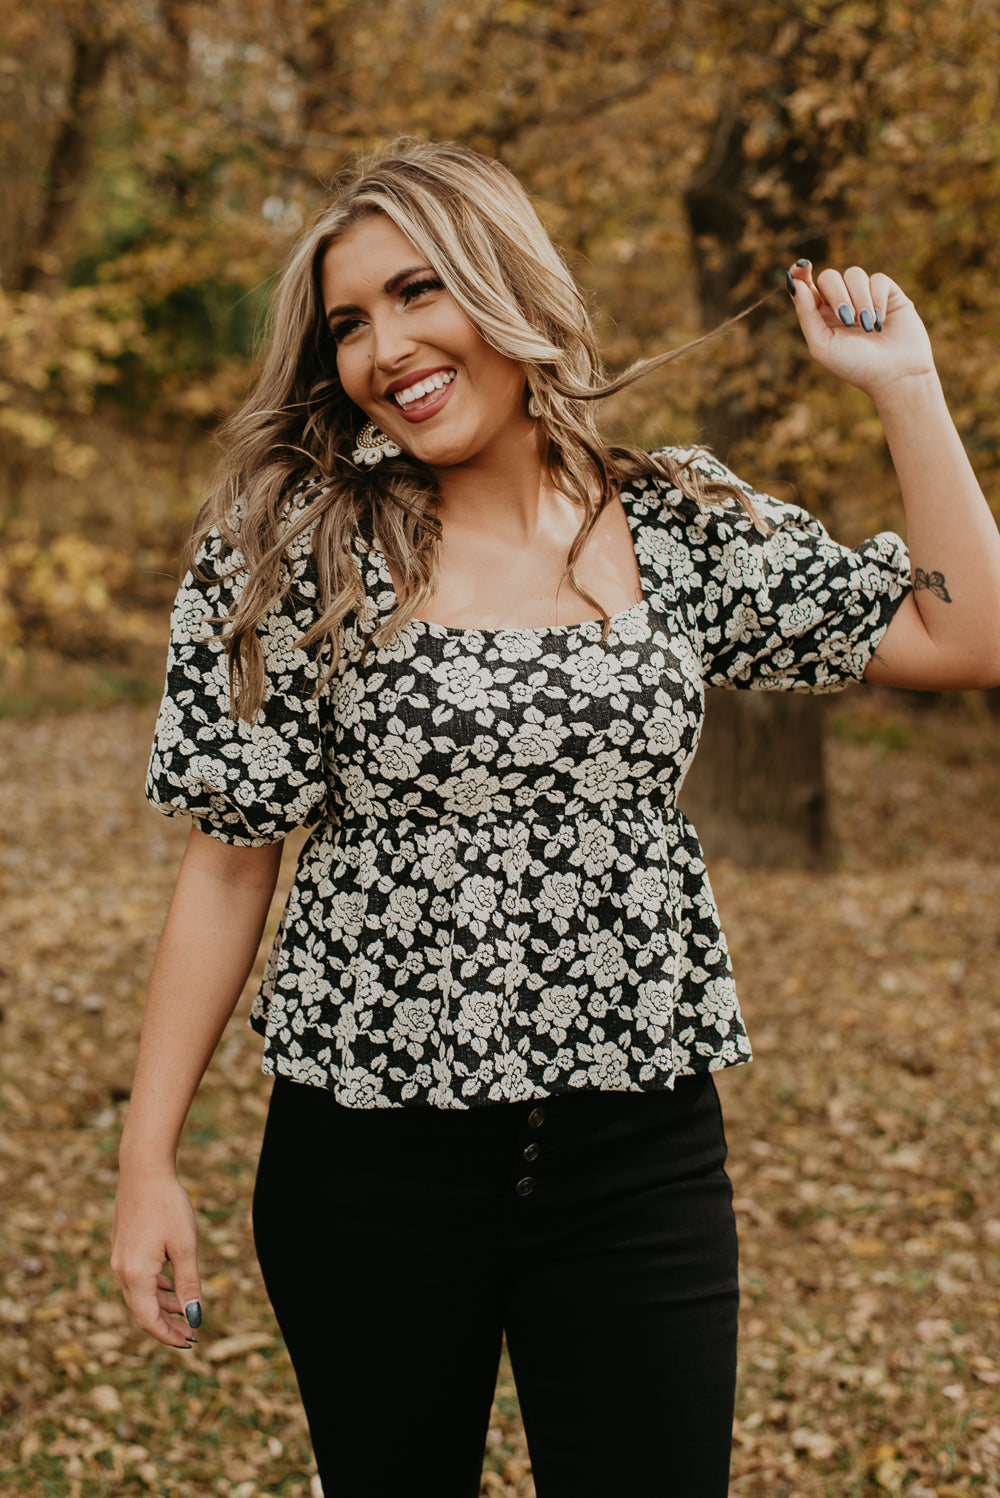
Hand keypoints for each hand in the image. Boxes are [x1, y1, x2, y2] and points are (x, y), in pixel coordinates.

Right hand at [111, 1168, 202, 1348]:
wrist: (143, 1170)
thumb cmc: (168, 1205)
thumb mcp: (185, 1246)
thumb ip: (189, 1283)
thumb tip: (195, 1318)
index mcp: (135, 1275)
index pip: (148, 1320)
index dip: (168, 1336)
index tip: (190, 1342)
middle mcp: (121, 1270)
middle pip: (141, 1311)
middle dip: (166, 1325)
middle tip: (190, 1333)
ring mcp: (119, 1258)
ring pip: (138, 1294)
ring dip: (161, 1306)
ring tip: (184, 1311)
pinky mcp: (121, 1246)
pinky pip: (136, 1278)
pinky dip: (153, 1288)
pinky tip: (169, 1285)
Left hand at [786, 260, 936, 401]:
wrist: (895, 374)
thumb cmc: (856, 366)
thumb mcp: (823, 345)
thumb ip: (806, 315)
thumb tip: (796, 283)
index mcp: (820, 316)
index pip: (805, 286)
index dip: (799, 273)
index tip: (801, 267)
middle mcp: (841, 303)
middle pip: (829, 277)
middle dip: (838, 296)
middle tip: (848, 321)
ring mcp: (864, 296)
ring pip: (854, 274)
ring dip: (859, 300)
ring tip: (867, 326)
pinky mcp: (888, 293)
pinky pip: (877, 279)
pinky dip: (877, 299)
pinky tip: (881, 322)